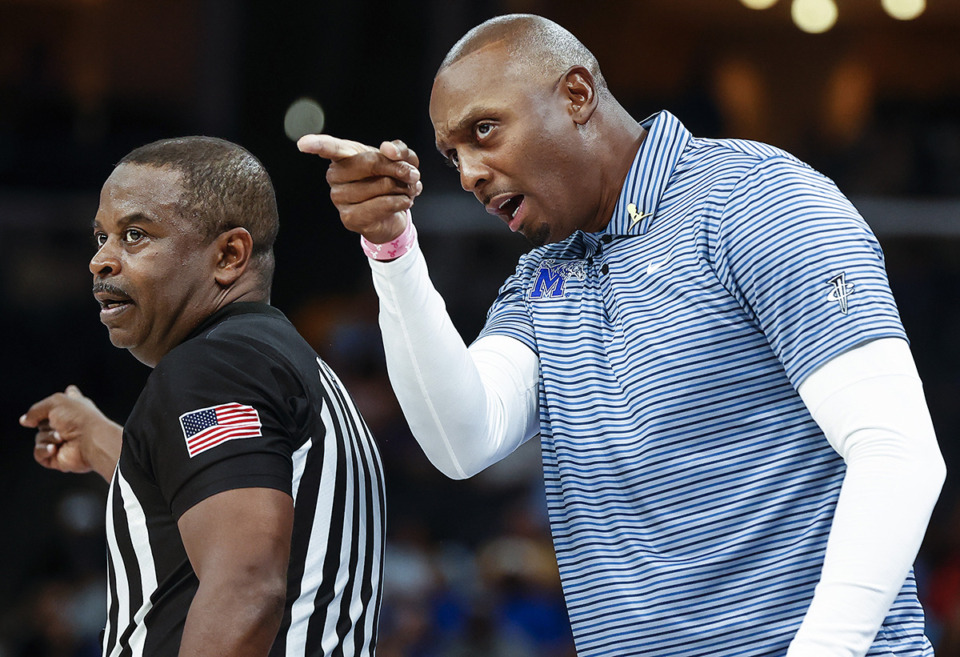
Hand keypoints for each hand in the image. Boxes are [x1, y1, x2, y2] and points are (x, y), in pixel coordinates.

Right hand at [19, 385, 122, 480]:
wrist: (90, 440)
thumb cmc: (79, 418)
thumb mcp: (55, 403)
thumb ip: (35, 410)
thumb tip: (24, 421)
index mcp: (73, 409)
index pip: (65, 401)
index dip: (65, 398)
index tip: (69, 393)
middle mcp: (68, 425)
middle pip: (42, 422)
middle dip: (46, 423)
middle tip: (60, 424)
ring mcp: (62, 442)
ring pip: (39, 438)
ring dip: (48, 437)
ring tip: (63, 437)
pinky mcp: (57, 457)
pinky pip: (39, 453)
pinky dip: (45, 450)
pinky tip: (55, 448)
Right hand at [297, 135, 421, 243]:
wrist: (395, 211)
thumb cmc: (393, 179)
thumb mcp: (403, 160)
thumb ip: (399, 150)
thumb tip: (388, 149)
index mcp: (344, 155)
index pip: (330, 147)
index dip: (317, 145)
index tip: (303, 144)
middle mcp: (335, 175)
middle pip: (370, 162)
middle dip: (398, 168)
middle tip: (411, 175)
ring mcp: (338, 197)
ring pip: (380, 185)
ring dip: (402, 188)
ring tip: (404, 190)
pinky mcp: (348, 218)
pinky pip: (381, 206)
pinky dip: (400, 202)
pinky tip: (403, 202)